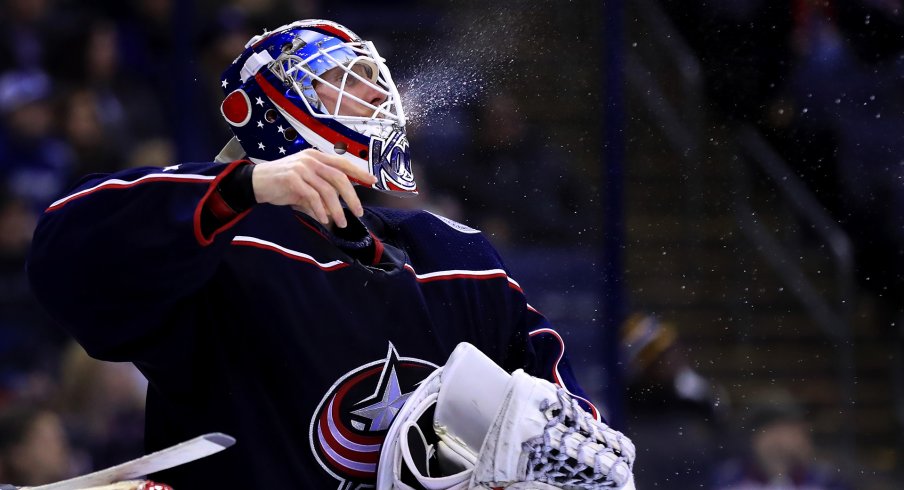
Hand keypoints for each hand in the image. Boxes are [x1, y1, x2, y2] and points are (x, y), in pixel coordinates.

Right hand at [250, 149, 376, 227]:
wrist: (256, 182)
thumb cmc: (282, 183)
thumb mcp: (306, 185)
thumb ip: (322, 192)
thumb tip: (339, 209)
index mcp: (316, 156)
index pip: (343, 163)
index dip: (359, 172)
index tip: (372, 181)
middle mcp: (311, 159)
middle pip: (339, 177)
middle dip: (352, 197)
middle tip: (358, 212)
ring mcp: (301, 168)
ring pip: (328, 190)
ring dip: (337, 209)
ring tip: (341, 222)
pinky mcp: (292, 179)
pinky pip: (313, 197)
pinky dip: (321, 210)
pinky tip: (324, 219)